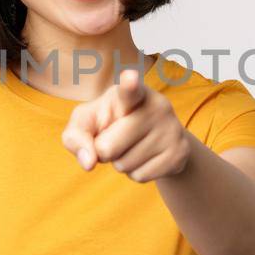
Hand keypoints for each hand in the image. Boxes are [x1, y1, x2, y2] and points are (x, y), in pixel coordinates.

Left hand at [60, 69, 192, 182]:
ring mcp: (171, 130)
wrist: (156, 137)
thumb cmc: (111, 124)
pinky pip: (140, 176)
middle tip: (114, 139)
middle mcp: (156, 106)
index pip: (129, 90)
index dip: (129, 84)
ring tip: (132, 146)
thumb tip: (89, 162)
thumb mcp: (87, 122)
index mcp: (132, 93)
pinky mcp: (179, 153)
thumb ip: (75, 136)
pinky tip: (144, 157)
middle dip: (103, 151)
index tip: (129, 78)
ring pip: (124, 165)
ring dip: (120, 163)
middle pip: (107, 147)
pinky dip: (134, 173)